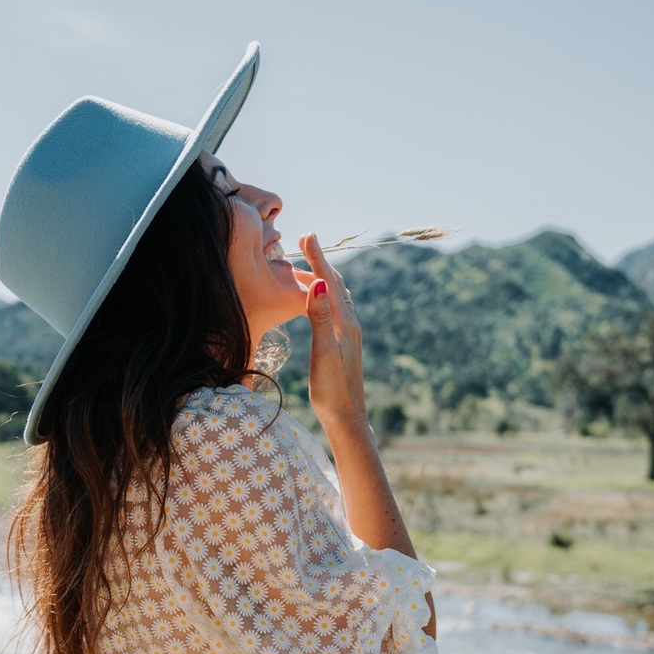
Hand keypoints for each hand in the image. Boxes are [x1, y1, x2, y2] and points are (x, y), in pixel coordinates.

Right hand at [301, 233, 367, 429]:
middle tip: (304, 242)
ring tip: (305, 266)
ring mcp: (349, 333)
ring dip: (322, 277)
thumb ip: (319, 317)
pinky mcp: (344, 343)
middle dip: (320, 261)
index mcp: (344, 322)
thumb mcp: (323, 352)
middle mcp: (349, 323)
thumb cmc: (332, 390)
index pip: (328, 282)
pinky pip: (335, 308)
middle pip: (335, 283)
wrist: (347, 418)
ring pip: (336, 295)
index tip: (306, 235)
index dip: (316, 257)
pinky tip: (318, 301)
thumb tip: (318, 283)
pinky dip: (324, 295)